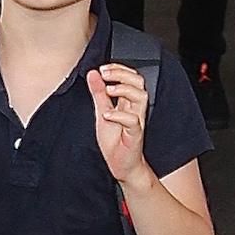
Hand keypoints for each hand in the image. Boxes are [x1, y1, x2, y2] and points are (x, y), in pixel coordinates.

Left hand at [87, 63, 148, 180]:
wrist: (122, 166)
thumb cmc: (115, 141)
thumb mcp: (102, 112)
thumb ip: (98, 93)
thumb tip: (93, 74)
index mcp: (128, 102)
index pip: (131, 77)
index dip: (119, 69)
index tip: (103, 69)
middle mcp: (135, 109)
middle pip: (138, 82)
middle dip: (122, 74)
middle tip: (105, 74)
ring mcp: (136, 121)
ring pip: (141, 97)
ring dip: (123, 90)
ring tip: (108, 90)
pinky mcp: (135, 135)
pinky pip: (133, 121)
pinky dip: (119, 115)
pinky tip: (107, 114)